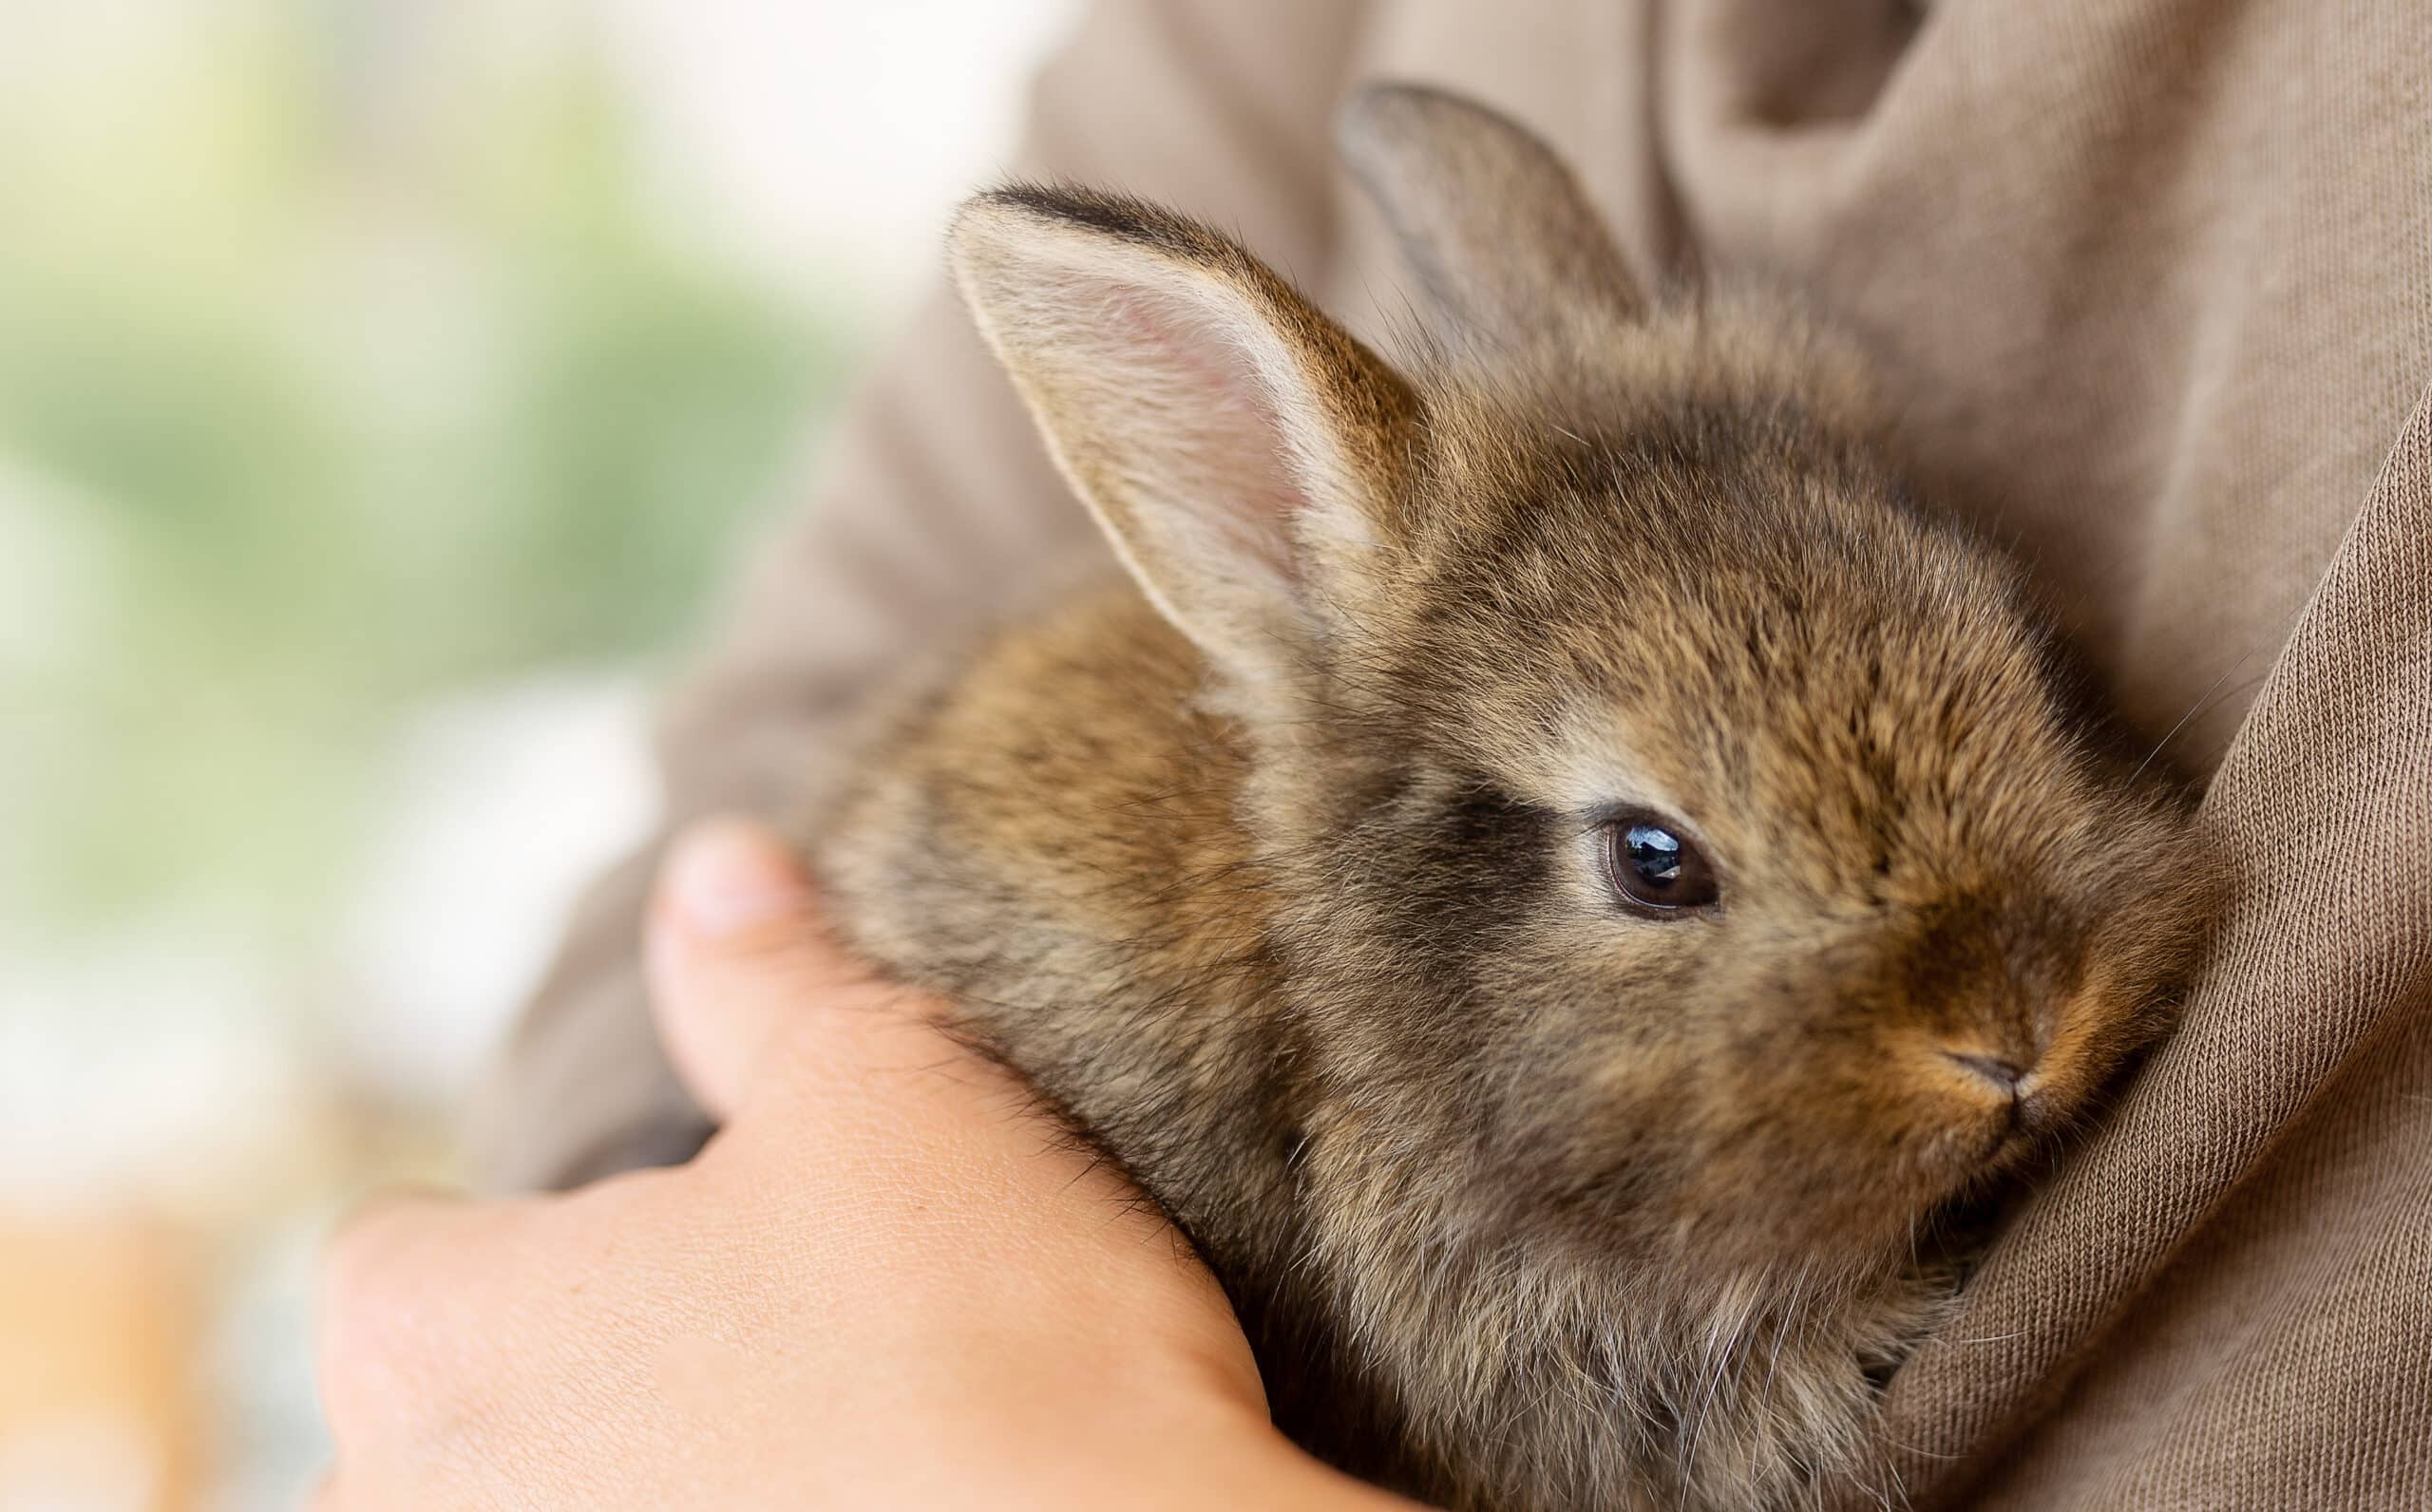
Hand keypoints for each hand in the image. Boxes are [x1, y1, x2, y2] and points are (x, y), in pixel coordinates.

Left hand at [315, 817, 1417, 1509]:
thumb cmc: (984, 1343)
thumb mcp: (886, 1093)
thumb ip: (765, 975)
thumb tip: (714, 869)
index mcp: (429, 1338)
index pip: (400, 1254)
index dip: (540, 1231)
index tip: (679, 1239)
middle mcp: (413, 1510)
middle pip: (444, 1417)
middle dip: (573, 1373)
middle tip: (763, 1348)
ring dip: (628, 1481)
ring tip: (808, 1453)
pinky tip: (849, 1509)